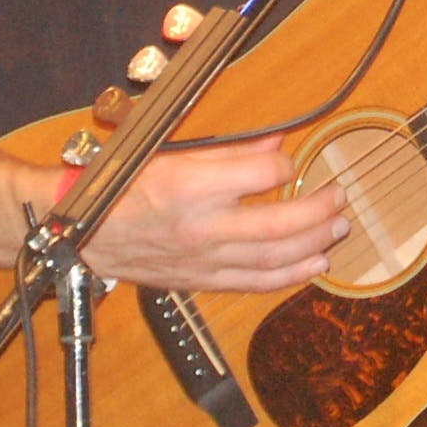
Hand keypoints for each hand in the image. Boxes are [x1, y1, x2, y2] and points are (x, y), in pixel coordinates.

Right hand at [75, 135, 347, 293]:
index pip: (262, 175)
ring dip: (314, 245)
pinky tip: (314, 265)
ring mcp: (204, 260)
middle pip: (279, 225)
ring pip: (273, 259)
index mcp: (193, 186)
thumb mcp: (172, 154)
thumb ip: (229, 151)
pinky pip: (255, 283)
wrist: (85, 233)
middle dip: (319, 212)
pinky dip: (289, 276)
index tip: (290, 161)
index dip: (284, 165)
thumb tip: (276, 143)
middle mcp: (202, 227)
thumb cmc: (125, 186)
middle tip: (341, 199)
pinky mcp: (203, 281)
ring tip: (339, 230)